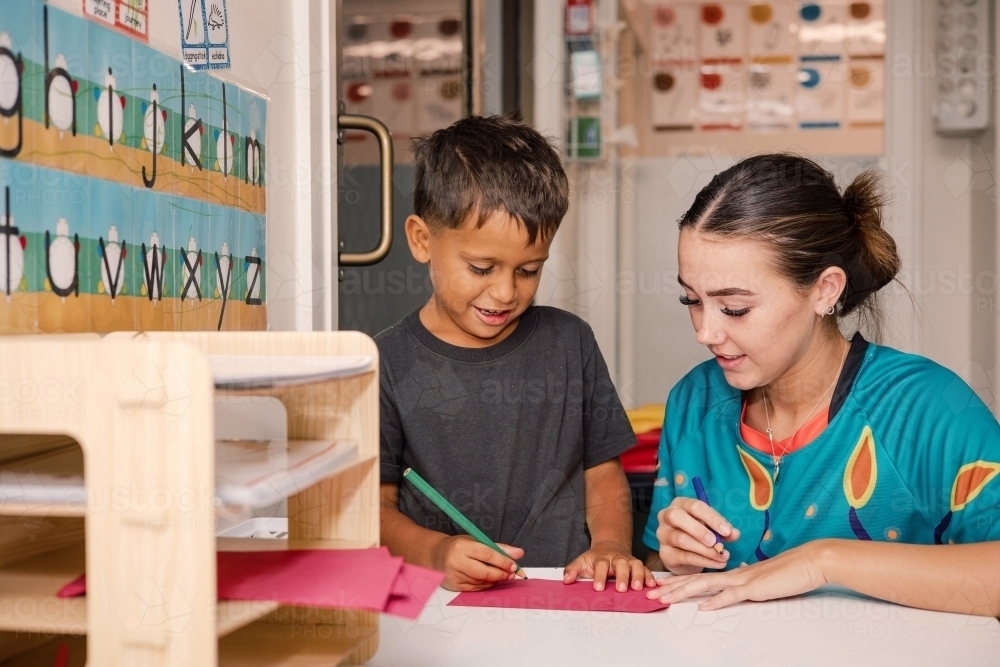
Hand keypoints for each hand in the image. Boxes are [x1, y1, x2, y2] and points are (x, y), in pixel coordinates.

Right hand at [431, 535, 524, 591]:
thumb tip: (519, 553)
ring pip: (481, 582)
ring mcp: (454, 576)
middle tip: (512, 574)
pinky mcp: (455, 586)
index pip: (487, 555)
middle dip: (501, 574)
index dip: (503, 561)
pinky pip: (476, 588)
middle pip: (484, 572)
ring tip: (503, 576)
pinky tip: (491, 580)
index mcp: (462, 546)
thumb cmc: (460, 546)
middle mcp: (456, 561)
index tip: (515, 565)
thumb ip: (498, 547)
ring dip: (496, 580)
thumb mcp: (476, 541)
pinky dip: (487, 585)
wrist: (437, 555)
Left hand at [563, 540, 655, 591]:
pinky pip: (646, 570)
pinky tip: (651, 585)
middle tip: (621, 589)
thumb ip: (573, 570)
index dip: (599, 576)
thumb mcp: (582, 562)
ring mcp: (629, 561)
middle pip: (620, 564)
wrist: (610, 546)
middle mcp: (617, 558)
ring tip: (637, 588)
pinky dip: (649, 577)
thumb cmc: (596, 558)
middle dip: (621, 576)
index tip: (597, 588)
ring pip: (636, 566)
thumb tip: (566, 580)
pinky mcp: (638, 566)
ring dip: (637, 576)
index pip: (601, 565)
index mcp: (603, 558)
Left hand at [646, 541, 828, 609]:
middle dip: (671, 588)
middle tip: (650, 594)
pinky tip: (703, 607)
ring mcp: (743, 580)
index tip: (662, 586)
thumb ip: (749, 582)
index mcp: (735, 573)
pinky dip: (717, 601)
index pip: (701, 578)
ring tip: (664, 598)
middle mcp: (734, 574)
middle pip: (696, 581)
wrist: (810, 561)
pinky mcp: (755, 588)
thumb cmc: (790, 571)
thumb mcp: (764, 580)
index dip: (680, 582)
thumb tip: (739, 586)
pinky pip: (732, 595)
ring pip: (705, 585)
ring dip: (682, 592)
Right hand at [655, 497, 739, 574]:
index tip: (727, 531)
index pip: (694, 506)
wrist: (684, 555)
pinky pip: (684, 557)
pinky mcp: (665, 554)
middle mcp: (666, 516)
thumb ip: (722, 530)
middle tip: (716, 542)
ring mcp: (663, 535)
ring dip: (705, 550)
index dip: (711, 518)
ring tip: (722, 556)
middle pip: (677, 517)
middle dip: (699, 530)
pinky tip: (717, 564)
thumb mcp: (711, 528)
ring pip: (681, 539)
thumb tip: (735, 533)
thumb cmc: (698, 534)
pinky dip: (703, 561)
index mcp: (680, 504)